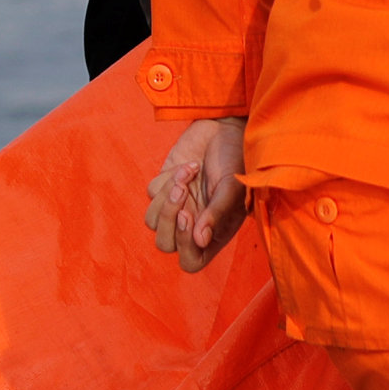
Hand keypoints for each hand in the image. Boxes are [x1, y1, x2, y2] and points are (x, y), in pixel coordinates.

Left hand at [146, 118, 248, 273]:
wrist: (225, 128)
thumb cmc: (237, 160)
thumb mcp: (232, 188)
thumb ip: (217, 214)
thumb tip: (200, 240)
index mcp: (213, 233)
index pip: (190, 261)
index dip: (184, 245)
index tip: (188, 215)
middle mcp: (193, 224)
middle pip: (164, 243)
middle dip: (168, 219)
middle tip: (183, 192)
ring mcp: (177, 206)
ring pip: (151, 220)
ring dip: (166, 196)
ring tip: (189, 173)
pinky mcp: (164, 186)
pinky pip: (151, 193)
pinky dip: (165, 179)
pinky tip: (187, 166)